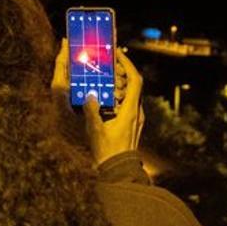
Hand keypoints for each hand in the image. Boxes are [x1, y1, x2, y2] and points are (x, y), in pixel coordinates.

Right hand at [83, 49, 143, 164]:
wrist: (119, 171)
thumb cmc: (108, 152)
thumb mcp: (95, 131)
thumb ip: (92, 112)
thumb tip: (90, 95)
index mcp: (131, 110)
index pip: (135, 80)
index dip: (128, 64)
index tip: (118, 54)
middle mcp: (137, 112)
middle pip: (134, 84)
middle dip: (122, 71)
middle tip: (109, 63)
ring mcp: (136, 118)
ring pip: (131, 93)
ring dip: (119, 83)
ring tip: (105, 78)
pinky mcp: (132, 123)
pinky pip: (128, 102)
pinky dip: (119, 95)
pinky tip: (106, 97)